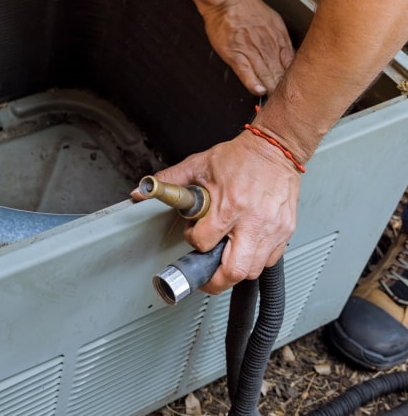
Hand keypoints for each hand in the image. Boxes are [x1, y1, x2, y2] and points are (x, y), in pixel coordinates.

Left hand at [136, 131, 300, 293]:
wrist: (275, 149)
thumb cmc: (239, 157)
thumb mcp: (198, 165)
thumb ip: (169, 181)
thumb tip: (141, 191)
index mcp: (230, 205)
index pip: (205, 243)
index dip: (194, 241)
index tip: (194, 234)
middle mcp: (253, 221)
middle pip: (234, 270)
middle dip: (215, 280)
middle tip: (205, 277)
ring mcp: (273, 229)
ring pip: (253, 270)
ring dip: (235, 271)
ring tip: (224, 261)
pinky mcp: (286, 231)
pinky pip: (270, 260)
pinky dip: (255, 261)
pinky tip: (245, 249)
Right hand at [201, 0, 294, 95]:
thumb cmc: (246, 7)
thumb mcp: (272, 19)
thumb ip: (280, 38)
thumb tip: (287, 53)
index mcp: (278, 36)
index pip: (291, 62)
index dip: (294, 77)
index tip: (295, 88)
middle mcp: (267, 44)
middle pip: (280, 71)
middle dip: (284, 88)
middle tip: (288, 101)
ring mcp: (251, 49)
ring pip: (265, 74)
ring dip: (271, 88)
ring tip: (275, 101)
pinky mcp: (235, 53)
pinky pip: (246, 71)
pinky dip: (253, 82)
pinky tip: (258, 90)